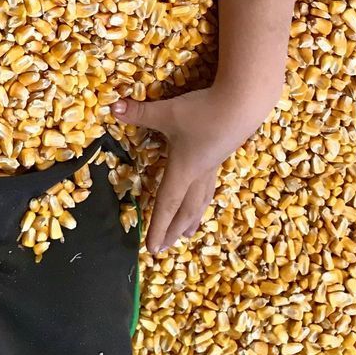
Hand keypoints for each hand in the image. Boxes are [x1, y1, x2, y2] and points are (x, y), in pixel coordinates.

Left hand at [112, 85, 272, 255]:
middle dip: (173, 230)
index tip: (151, 249)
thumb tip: (113, 108)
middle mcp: (198, 174)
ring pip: (200, 201)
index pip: (167, 204)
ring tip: (188, 234)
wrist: (242, 105)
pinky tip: (204, 195)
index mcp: (183, 171)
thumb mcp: (166, 112)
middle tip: (165, 248)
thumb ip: (140, 112)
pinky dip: (203, 201)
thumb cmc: (202, 113)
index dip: (157, 226)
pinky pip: (209, 187)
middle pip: (185, 210)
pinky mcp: (220, 155)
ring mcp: (211, 166)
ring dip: (191, 219)